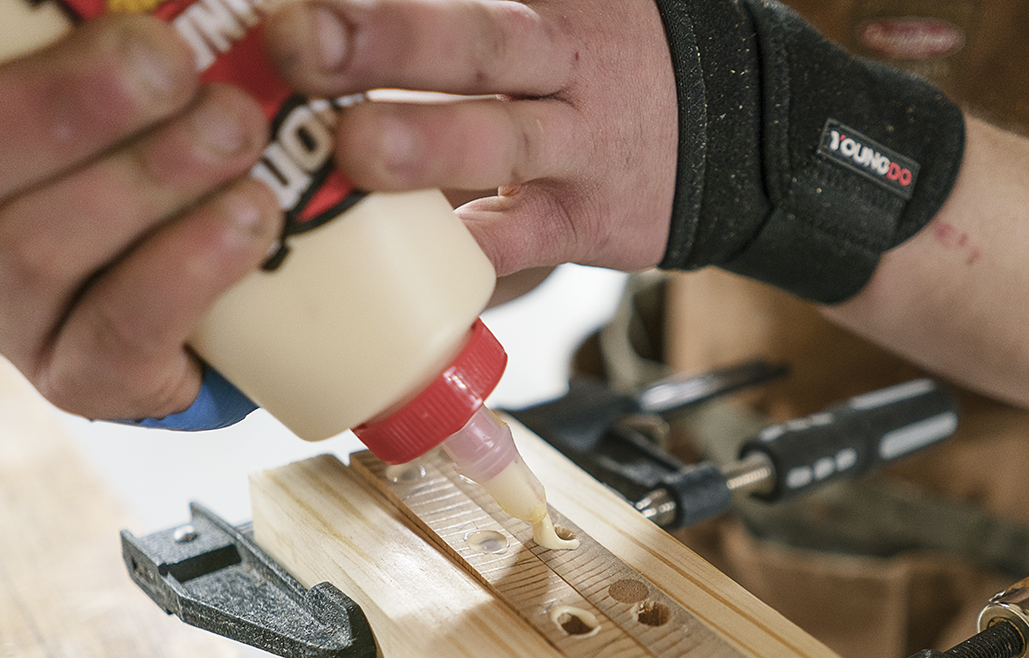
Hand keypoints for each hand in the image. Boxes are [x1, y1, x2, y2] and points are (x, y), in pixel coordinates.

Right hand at [0, 11, 281, 421]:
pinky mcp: (75, 375)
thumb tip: (203, 21)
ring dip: (148, 180)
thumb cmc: (186, 122)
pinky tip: (250, 215)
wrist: (259, 282)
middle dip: (64, 104)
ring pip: (31, 250)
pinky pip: (116, 328)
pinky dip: (191, 266)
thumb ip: (136, 17)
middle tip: (169, 59)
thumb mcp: (152, 58)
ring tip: (236, 129)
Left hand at [264, 0, 678, 276]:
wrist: (730, 130)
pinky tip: (410, 262)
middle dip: (387, 37)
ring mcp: (578, 142)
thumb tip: (326, 11)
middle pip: (475, 39)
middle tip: (298, 39)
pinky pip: (523, 239)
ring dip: (427, 144)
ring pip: (504, 139)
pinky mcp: (584, 220)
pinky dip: (472, 249)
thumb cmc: (590, 60)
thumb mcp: (546, 5)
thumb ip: (450, 19)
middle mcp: (560, 55)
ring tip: (355, 150)